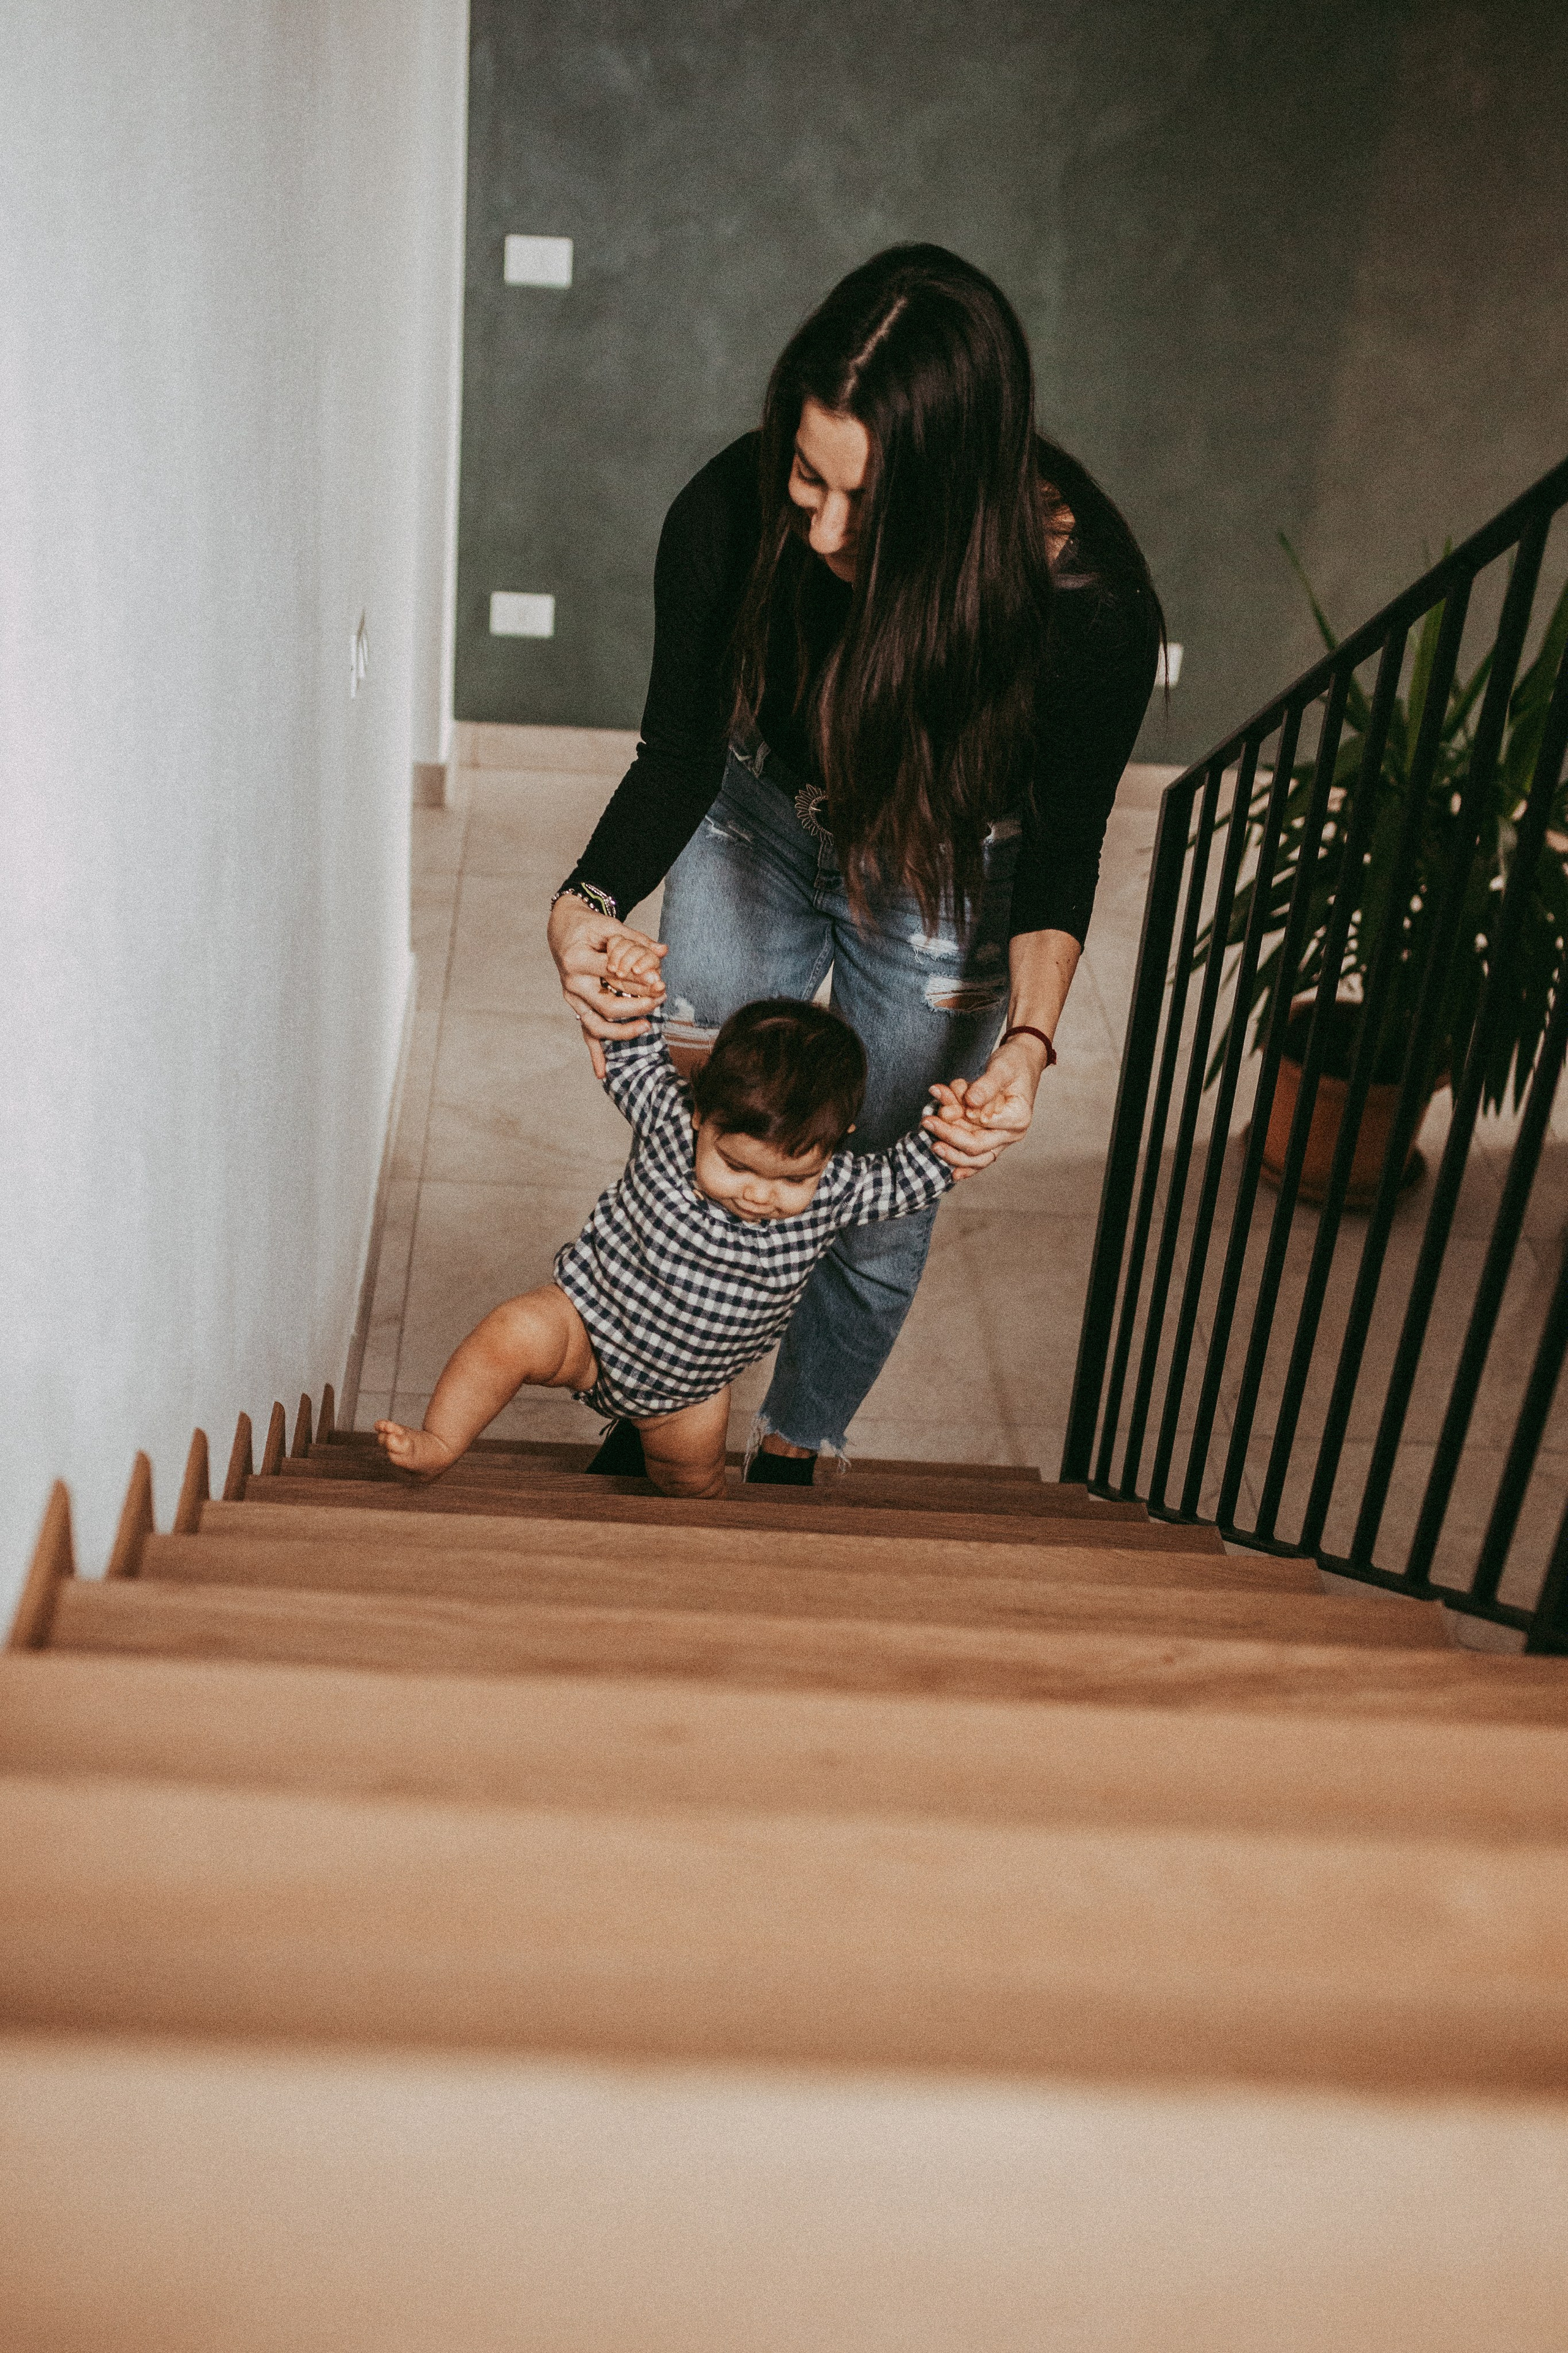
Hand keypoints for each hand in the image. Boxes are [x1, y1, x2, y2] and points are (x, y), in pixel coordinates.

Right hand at [548, 894, 667, 1078]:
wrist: (564, 929)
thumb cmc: (589, 927)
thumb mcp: (612, 927)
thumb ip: (637, 940)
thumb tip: (663, 951)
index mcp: (577, 961)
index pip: (614, 976)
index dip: (640, 980)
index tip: (661, 983)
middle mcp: (571, 984)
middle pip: (607, 1005)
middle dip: (637, 1006)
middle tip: (660, 999)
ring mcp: (572, 999)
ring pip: (596, 1026)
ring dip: (622, 1032)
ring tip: (647, 1026)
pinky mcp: (577, 1008)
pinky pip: (586, 1035)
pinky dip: (594, 1055)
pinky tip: (602, 1074)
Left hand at [920, 1036, 1047, 1177]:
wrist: (1022, 1062)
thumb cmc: (1014, 1063)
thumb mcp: (1001, 1068)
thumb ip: (987, 1085)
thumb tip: (971, 1101)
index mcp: (1018, 1118)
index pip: (984, 1127)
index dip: (962, 1120)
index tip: (945, 1107)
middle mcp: (1012, 1133)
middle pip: (977, 1147)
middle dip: (949, 1136)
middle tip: (927, 1122)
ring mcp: (1002, 1138)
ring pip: (975, 1158)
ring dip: (951, 1152)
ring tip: (931, 1143)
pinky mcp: (992, 1138)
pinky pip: (977, 1157)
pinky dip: (964, 1163)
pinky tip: (953, 1175)